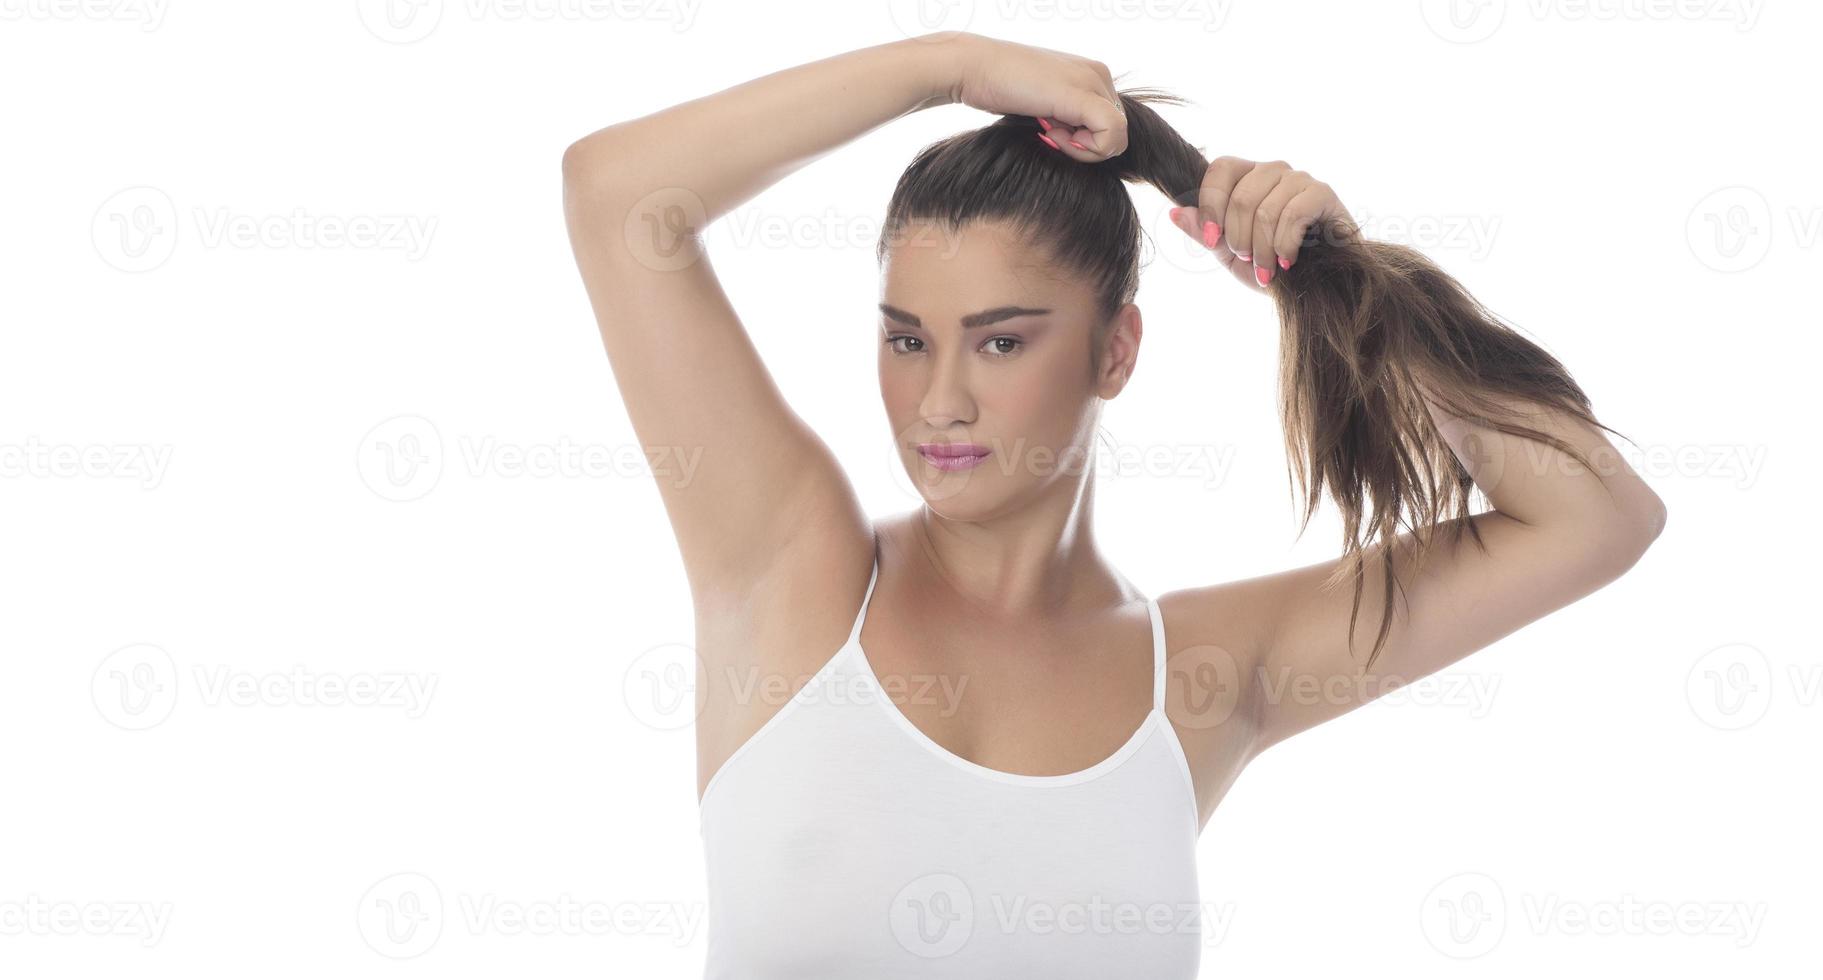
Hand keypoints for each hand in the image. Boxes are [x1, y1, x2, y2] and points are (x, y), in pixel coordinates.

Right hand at [946, 33, 1127, 160]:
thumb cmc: (999, 89)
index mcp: (1091, 75)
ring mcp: (1092, 82)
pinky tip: (1051, 134)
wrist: (973, 67)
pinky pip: (1111, 136)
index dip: (1086, 141)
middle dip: (1085, 146)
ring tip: (1047, 131)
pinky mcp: (1082, 95)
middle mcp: (1097, 74)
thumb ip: (1066, 118)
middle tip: (1049, 133)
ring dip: (1082, 149)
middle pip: (1116, 132)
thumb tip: (1080, 145)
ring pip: (1118, 137)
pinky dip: (1084, 149)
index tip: (1052, 132)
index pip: (1110, 124)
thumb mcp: (1042, 105)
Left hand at [1167, 158, 1354, 290]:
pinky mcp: (1322, 193)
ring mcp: (1298, 179)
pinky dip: (1284, 245)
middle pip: (1241, 196)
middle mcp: (1272, 171)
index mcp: (1246, 177)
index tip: (1211, 239)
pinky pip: (1293, 213)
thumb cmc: (1273, 268)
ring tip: (1269, 266)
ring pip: (1265, 209)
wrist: (1317, 286)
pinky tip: (1287, 261)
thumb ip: (1204, 233)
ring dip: (1262, 249)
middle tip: (1249, 259)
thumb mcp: (1230, 256)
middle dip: (1239, 239)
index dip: (1210, 205)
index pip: (1219, 168)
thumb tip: (1175, 212)